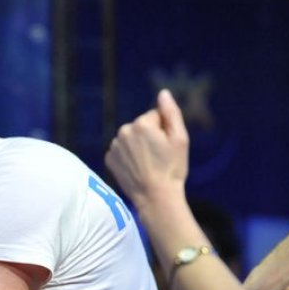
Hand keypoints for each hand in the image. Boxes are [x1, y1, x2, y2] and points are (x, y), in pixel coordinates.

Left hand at [105, 89, 189, 208]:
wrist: (155, 196)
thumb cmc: (172, 168)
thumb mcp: (180, 138)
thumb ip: (171, 112)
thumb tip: (164, 93)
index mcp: (141, 123)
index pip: (155, 116)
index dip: (164, 130)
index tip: (166, 146)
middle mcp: (123, 131)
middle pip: (141, 126)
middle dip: (149, 136)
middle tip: (158, 156)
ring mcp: (114, 146)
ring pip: (130, 139)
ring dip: (138, 146)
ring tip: (148, 164)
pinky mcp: (108, 159)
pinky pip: (121, 151)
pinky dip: (127, 157)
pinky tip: (137, 168)